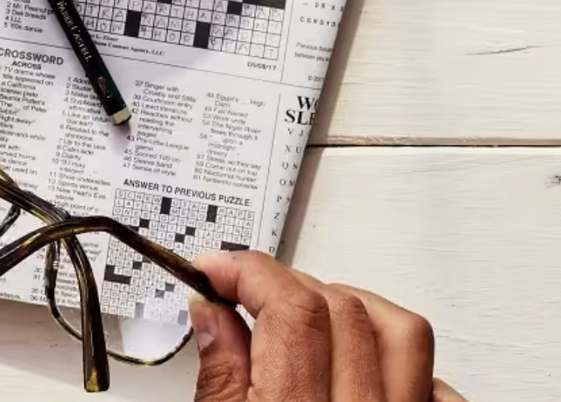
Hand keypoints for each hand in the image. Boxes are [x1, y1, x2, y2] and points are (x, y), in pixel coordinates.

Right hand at [191, 252, 464, 401]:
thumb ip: (220, 377)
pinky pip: (439, 384)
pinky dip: (407, 362)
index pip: (291, 309)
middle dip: (290, 283)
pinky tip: (370, 365)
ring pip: (404, 331)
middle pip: (343, 309)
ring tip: (313, 313)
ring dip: (354, 306)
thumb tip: (211, 312)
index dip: (249, 270)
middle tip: (249, 292)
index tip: (217, 268)